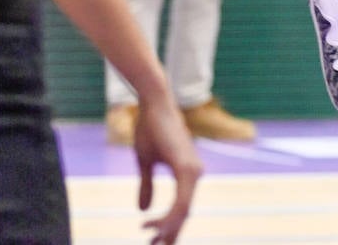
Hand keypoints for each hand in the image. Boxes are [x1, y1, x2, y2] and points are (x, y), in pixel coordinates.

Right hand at [132, 93, 200, 243]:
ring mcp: (192, 171)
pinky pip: (181, 201)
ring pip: (183, 211)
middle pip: (184, 214)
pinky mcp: (186, 168)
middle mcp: (194, 173)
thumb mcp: (145, 163)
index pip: (182, 208)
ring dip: (167, 229)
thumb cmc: (150, 129)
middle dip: (170, 234)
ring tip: (152, 241)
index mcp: (188, 174)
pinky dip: (168, 217)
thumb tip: (143, 210)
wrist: (153, 105)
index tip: (152, 240)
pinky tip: (154, 227)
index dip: (169, 227)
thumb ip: (147, 186)